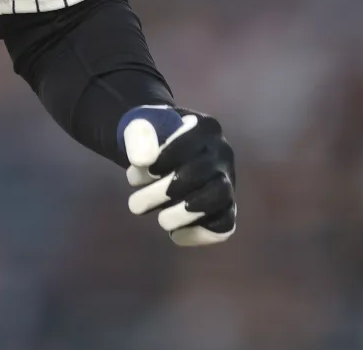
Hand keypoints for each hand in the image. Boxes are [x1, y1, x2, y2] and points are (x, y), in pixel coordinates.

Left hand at [119, 105, 235, 246]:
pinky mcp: (226, 206)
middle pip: (203, 175)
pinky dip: (201, 233)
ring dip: (185, 215)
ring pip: (220, 200)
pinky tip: (176, 235)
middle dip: (164, 193)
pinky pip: (225, 225)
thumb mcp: (137, 127)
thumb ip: (137, 137)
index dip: (162, 161)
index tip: (135, 173)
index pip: (190, 144)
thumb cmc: (150, 137)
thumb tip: (143, 160)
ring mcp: (227, 180)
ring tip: (160, 221)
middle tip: (134, 206)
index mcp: (205, 127)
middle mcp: (222, 154)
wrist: (158, 149)